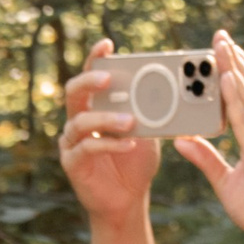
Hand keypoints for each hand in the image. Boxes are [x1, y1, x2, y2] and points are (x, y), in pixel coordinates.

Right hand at [57, 42, 163, 232]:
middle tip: (108, 79)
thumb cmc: (136, 161)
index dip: (94, 58)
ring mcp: (72, 142)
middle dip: (89, 81)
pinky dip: (109, 144)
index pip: (90, 76)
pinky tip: (129, 144)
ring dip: (106, 118)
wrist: (128, 199)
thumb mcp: (149, 130)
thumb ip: (152, 111)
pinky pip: (87, 148)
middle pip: (74, 92)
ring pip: (81, 121)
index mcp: (95, 106)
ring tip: (130, 121)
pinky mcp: (73, 164)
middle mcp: (78, 120)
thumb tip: (172, 87)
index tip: (107, 44)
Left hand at [172, 33, 243, 243]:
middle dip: (236, 60)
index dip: (240, 73)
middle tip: (220, 36)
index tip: (226, 53)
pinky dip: (237, 97)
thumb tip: (182, 140)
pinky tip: (226, 78)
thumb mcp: (225, 182)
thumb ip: (205, 159)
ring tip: (221, 45)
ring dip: (236, 69)